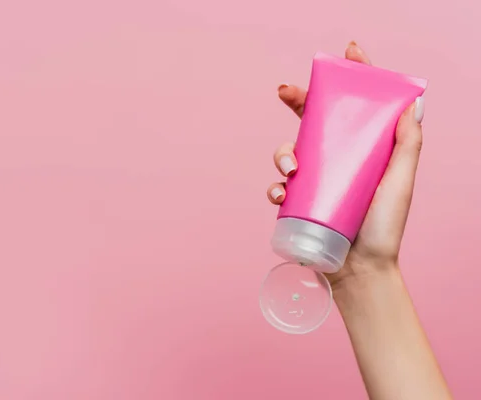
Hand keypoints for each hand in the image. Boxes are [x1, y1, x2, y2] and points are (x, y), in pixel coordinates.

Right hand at [266, 42, 425, 291]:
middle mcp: (335, 163)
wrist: (359, 270)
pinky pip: (277, 187)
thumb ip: (408, 145)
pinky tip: (281, 194)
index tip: (346, 54)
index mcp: (360, 153)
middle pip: (312, 122)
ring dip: (282, 152)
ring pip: (288, 152)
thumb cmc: (383, 228)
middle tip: (286, 91)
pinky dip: (274, 187)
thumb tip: (412, 104)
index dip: (349, 80)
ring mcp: (314, 183)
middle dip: (297, 101)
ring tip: (290, 168)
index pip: (352, 110)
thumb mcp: (400, 182)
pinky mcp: (297, 203)